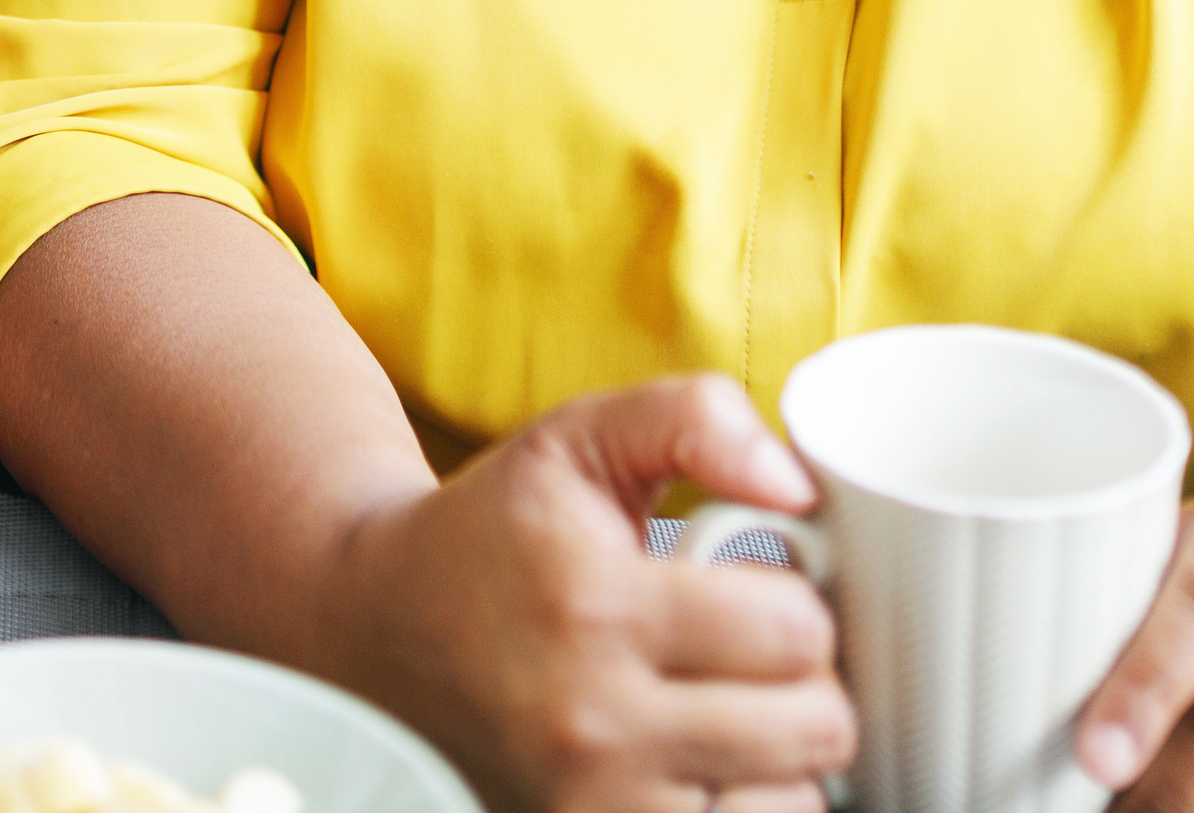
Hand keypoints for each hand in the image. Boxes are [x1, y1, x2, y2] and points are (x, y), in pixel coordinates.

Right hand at [305, 378, 852, 812]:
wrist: (379, 628)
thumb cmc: (497, 530)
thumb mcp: (579, 438)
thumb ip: (693, 420)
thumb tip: (796, 489)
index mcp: (594, 606)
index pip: (794, 629)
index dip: (796, 598)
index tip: (754, 588)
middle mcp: (591, 722)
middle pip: (814, 727)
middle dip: (805, 679)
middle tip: (751, 652)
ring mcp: (590, 805)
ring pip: (793, 804)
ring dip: (781, 757)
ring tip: (725, 708)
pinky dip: (741, 805)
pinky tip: (701, 762)